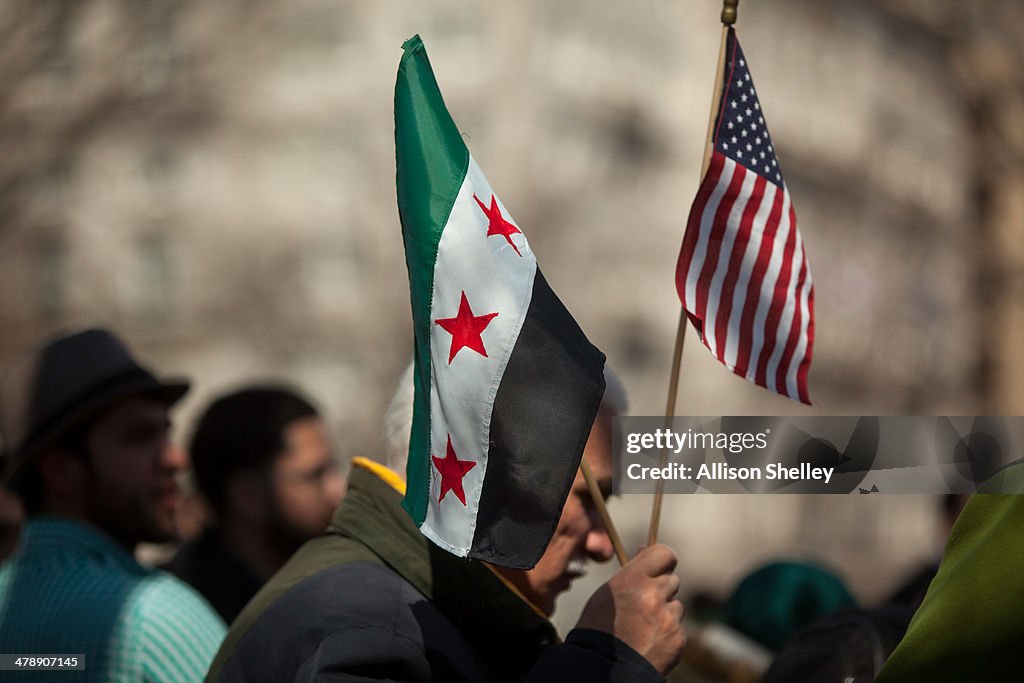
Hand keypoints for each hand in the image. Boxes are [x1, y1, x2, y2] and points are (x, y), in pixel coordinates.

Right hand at [575, 544, 684, 674]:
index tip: (659, 567)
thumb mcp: (608, 592)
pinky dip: (667, 634)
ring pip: (675, 606)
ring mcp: (668, 618)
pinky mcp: (678, 638)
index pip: (665, 554)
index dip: (663, 560)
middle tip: (645, 604)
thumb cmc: (599, 628)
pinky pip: (678, 628)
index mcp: (633, 579)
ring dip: (664, 613)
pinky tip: (649, 642)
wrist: (604, 668)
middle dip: (661, 589)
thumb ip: (632, 572)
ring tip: (643, 628)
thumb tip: (646, 551)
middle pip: (672, 580)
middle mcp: (653, 594)